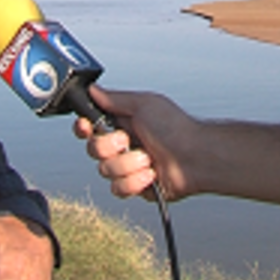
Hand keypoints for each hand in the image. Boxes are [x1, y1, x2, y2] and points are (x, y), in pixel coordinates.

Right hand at [72, 87, 197, 200]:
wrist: (195, 157)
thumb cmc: (175, 127)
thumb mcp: (143, 104)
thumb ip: (114, 99)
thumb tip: (94, 90)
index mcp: (121, 124)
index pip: (89, 127)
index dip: (83, 128)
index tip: (86, 126)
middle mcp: (122, 146)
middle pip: (93, 150)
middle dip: (109, 147)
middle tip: (127, 140)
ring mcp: (128, 168)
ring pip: (105, 171)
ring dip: (128, 164)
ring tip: (149, 159)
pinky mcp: (135, 187)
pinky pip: (118, 189)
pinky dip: (135, 182)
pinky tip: (151, 175)